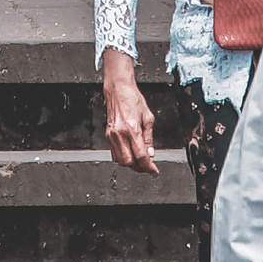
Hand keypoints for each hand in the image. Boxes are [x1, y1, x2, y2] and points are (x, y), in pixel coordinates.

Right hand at [102, 52, 158, 174]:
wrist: (118, 90)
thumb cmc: (133, 99)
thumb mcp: (148, 118)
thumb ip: (149, 138)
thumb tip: (151, 154)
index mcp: (132, 129)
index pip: (141, 156)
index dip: (149, 167)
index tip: (154, 171)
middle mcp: (120, 134)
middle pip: (129, 162)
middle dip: (140, 167)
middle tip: (148, 167)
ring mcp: (112, 135)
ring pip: (120, 160)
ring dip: (131, 164)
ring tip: (140, 161)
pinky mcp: (108, 135)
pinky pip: (114, 154)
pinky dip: (123, 158)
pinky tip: (130, 154)